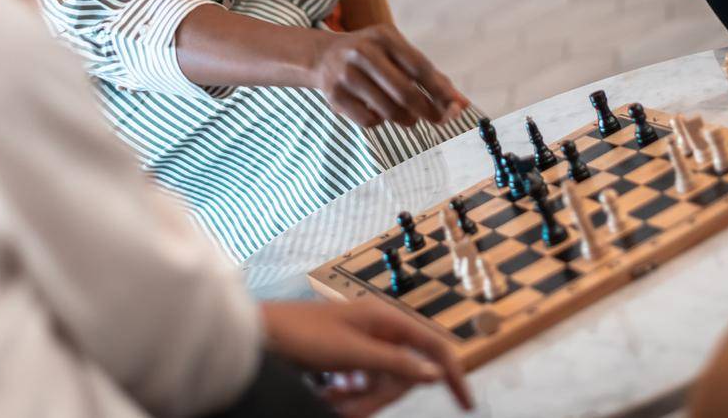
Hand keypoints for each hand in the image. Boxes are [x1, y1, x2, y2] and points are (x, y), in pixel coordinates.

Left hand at [260, 299, 471, 414]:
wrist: (260, 334)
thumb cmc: (304, 335)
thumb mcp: (353, 353)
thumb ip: (396, 362)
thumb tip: (435, 371)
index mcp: (387, 319)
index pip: (434, 346)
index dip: (453, 374)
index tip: (467, 405)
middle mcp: (380, 328)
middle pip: (403, 375)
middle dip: (379, 399)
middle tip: (348, 411)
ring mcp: (363, 343)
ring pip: (380, 384)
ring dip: (360, 402)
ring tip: (332, 405)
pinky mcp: (347, 357)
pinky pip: (362, 384)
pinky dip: (349, 397)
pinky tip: (329, 398)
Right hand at [309, 24, 469, 129]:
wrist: (322, 56)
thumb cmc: (372, 56)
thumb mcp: (397, 52)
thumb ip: (429, 75)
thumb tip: (461, 103)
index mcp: (384, 36)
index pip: (419, 67)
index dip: (440, 90)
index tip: (456, 107)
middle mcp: (363, 52)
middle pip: (405, 93)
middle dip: (428, 111)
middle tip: (438, 120)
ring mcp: (346, 74)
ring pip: (389, 110)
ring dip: (407, 119)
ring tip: (409, 117)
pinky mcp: (335, 96)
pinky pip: (370, 121)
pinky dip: (382, 122)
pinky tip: (380, 113)